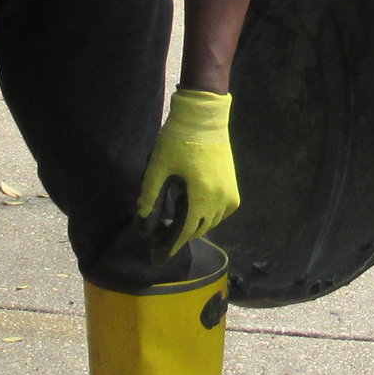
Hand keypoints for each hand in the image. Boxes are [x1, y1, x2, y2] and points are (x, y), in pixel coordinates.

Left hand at [138, 89, 238, 255]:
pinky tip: (197, 210)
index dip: (171, 245)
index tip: (158, 258)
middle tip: (162, 240)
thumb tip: (141, 218)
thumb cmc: (179, 140)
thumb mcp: (158, 167)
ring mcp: (229, 192)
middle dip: (181, 236)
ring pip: (213, 221)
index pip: (186, 231)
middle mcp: (220, 200)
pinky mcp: (232, 184)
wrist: (204, 117)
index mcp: (202, 197)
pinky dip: (210, 215)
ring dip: (196, 225)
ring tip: (177, 224)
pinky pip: (223, 211)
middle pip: (200, 228)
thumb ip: (149, 195)